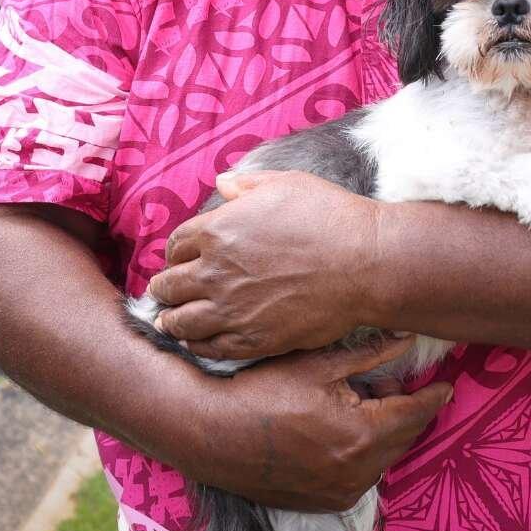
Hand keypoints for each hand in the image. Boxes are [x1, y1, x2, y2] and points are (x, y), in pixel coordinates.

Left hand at [147, 171, 378, 360]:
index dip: (176, 250)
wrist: (364, 263)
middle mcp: (215, 271)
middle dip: (165, 286)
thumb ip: (248, 184)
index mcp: (218, 229)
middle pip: (169, 284)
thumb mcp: (287, 184)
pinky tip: (196, 340)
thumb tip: (222, 183)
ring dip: (171, 318)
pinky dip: (195, 343)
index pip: (176, 244)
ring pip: (180, 321)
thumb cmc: (329, 216)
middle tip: (166, 290)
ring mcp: (231, 309)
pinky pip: (208, 347)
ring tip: (170, 319)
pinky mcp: (251, 339)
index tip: (179, 257)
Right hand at [177, 333, 452, 511]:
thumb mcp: (318, 363)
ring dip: (384, 431)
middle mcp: (358, 471)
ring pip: (383, 458)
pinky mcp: (323, 501)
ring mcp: (340, 491)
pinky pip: (361, 475)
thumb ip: (369, 353)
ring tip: (364, 399)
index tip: (447, 384)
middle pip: (402, 438)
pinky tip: (344, 427)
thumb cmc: (263, 390)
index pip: (414, 413)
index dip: (432, 396)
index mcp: (362, 434)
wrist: (212, 433)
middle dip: (406, 410)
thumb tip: (406, 337)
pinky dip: (364, 452)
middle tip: (395, 382)